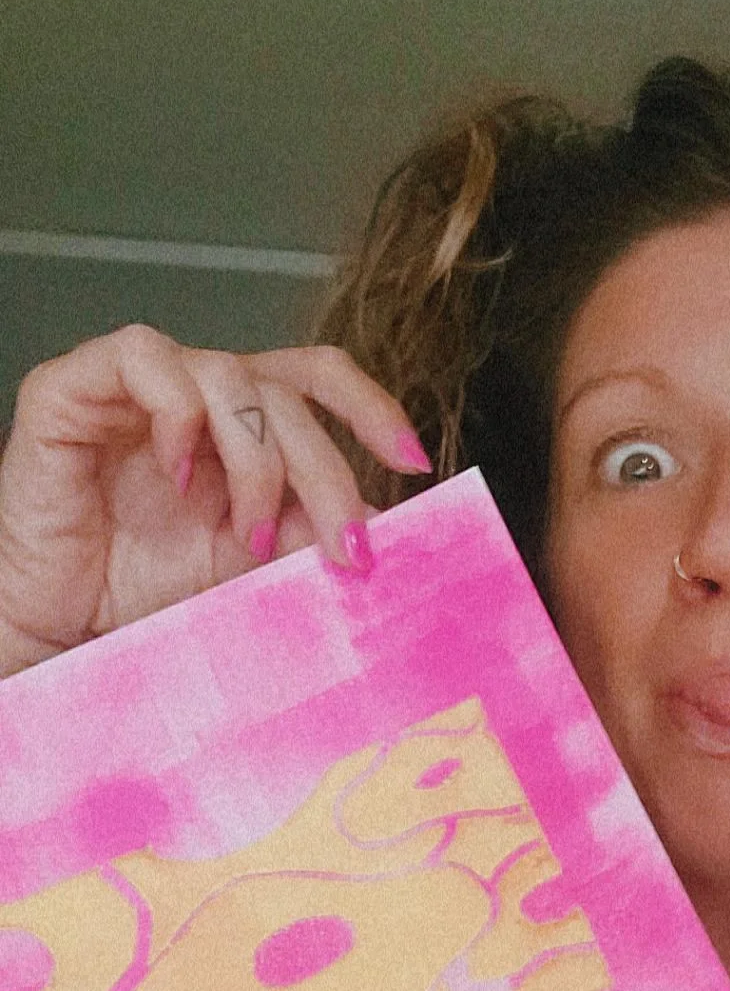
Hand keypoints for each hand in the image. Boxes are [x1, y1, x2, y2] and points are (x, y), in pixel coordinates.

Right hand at [0, 325, 431, 673]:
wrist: (56, 634)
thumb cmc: (139, 597)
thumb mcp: (253, 568)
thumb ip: (311, 534)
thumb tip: (388, 524)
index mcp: (241, 428)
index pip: (318, 380)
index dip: (370, 406)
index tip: (413, 461)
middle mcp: (195, 399)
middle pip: (285, 393)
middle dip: (328, 470)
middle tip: (347, 543)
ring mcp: (134, 390)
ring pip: (227, 374)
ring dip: (258, 461)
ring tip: (248, 536)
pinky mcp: (71, 390)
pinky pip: (140, 357)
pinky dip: (175, 414)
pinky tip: (180, 477)